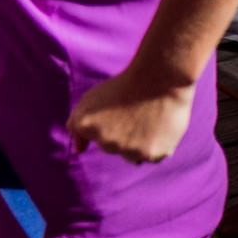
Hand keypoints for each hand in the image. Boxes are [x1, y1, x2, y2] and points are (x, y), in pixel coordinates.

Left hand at [67, 65, 196, 162]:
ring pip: (130, 155)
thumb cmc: (125, 87)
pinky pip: (150, 157)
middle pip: (109, 146)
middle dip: (118, 133)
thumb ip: (77, 123)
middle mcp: (104, 141)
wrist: (160, 80)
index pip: (86, 135)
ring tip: (146, 120)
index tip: (111, 108)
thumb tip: (79, 150)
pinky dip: (155, 146)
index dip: (101, 119)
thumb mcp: (91, 98)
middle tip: (131, 112)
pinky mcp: (150, 155)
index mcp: (85, 126)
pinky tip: (159, 127)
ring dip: (136, 144)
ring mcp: (127, 150)